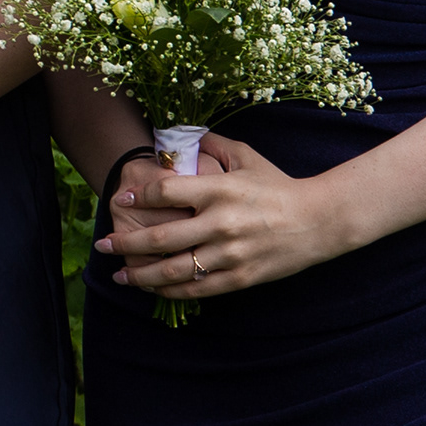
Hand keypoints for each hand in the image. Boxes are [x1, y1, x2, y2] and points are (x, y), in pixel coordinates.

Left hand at [97, 132, 356, 300]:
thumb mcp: (247, 157)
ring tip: (120, 276)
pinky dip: (171, 291)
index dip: (138, 196)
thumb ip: (212, 145)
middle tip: (104, 245)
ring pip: (175, 270)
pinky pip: (198, 289)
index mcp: (219, 189)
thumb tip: (180, 134)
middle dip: (125, 244)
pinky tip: (154, 289)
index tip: (119, 199)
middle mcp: (221, 222)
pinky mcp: (241, 277)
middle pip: (161, 237)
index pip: (165, 192)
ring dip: (141, 275)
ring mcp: (231, 253)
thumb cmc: (278, 185)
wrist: (321, 219)